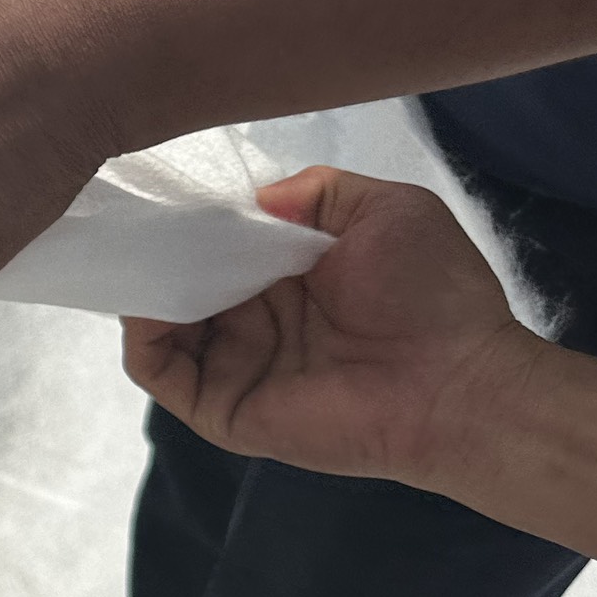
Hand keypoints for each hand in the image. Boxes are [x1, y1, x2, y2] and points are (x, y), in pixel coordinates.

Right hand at [122, 166, 540, 485]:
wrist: (457, 382)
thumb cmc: (432, 294)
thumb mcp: (385, 209)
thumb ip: (318, 191)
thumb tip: (250, 200)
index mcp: (291, 276)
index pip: (220, 244)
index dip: (195, 218)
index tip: (172, 191)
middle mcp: (256, 319)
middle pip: (182, 279)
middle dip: (159, 248)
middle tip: (140, 217)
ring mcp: (236, 363)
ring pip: (160, 322)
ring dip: (144, 286)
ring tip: (142, 256)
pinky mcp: (223, 405)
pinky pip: (158, 369)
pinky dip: (140, 333)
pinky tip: (150, 300)